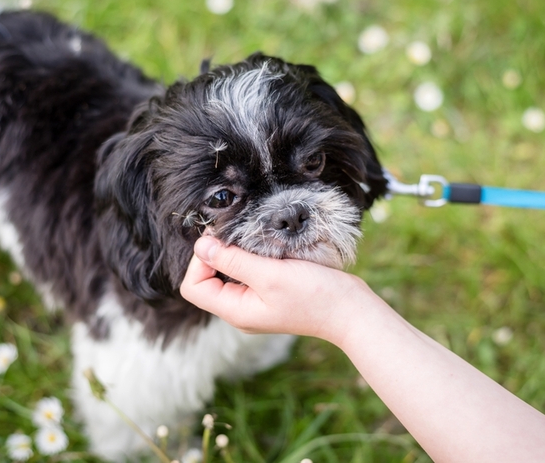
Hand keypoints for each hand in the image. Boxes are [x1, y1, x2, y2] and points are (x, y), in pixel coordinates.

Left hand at [179, 236, 374, 343]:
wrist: (350, 310)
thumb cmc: (314, 295)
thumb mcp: (269, 274)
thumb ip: (233, 260)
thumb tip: (201, 245)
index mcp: (235, 311)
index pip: (194, 287)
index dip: (199, 261)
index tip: (220, 241)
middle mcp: (241, 310)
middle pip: (208, 280)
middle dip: (216, 254)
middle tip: (234, 234)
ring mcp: (256, 303)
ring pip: (228, 275)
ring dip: (235, 254)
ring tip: (252, 239)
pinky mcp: (270, 293)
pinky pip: (248, 274)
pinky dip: (250, 258)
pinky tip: (266, 248)